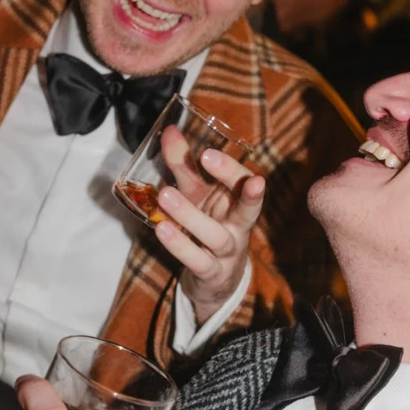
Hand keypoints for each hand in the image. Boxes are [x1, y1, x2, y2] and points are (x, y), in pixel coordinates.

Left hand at [155, 127, 264, 325]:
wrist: (215, 279)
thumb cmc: (208, 225)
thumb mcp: (196, 194)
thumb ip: (184, 165)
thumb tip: (169, 130)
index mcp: (238, 203)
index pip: (243, 182)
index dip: (229, 167)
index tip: (207, 151)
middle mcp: (239, 227)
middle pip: (247, 208)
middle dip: (233, 182)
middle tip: (206, 157)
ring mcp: (228, 252)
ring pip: (215, 235)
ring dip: (190, 215)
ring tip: (165, 195)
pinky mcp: (213, 274)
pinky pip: (198, 261)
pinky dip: (180, 246)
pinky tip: (162, 230)